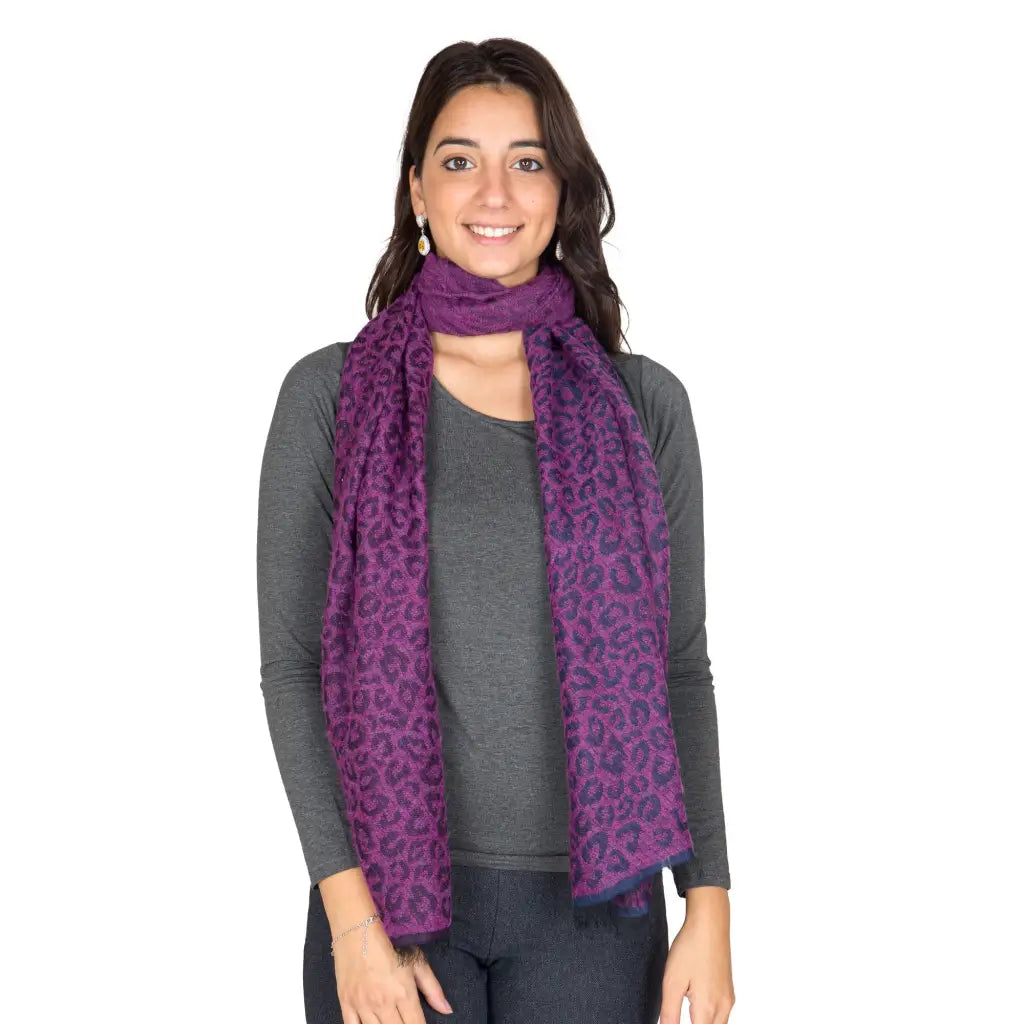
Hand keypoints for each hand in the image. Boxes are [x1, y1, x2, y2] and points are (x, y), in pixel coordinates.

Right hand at [332, 921, 452, 1022]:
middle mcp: (384, 1003)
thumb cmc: (391, 942)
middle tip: (404, 1021)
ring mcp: (362, 1005)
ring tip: (390, 1021)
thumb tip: (447, 1010)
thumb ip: (433, 989)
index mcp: (404, 993)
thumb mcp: (417, 961)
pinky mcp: (346, 1004)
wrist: (358, 929)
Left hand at [659, 889, 735, 1023]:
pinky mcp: (729, 990)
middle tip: (676, 1016)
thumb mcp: (672, 982)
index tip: (672, 1020)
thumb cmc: (690, 948)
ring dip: (702, 1023)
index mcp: (707, 1009)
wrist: (710, 923)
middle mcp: (723, 1007)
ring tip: (686, 1012)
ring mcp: (728, 999)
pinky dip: (710, 1018)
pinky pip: (722, 1015)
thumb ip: (669, 1013)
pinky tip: (696, 1005)